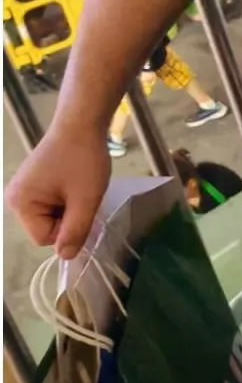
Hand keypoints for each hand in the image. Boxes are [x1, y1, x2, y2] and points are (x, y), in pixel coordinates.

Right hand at [5, 125, 110, 260]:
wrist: (82, 124)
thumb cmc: (83, 160)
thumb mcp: (85, 199)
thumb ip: (76, 231)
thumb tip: (66, 258)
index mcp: (20, 203)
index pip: (45, 239)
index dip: (68, 229)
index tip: (81, 207)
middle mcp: (15, 199)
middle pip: (47, 229)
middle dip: (69, 218)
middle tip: (82, 195)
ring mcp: (24, 191)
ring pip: (53, 218)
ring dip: (71, 209)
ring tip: (79, 187)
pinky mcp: (34, 184)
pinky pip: (53, 205)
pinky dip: (68, 200)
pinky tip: (75, 183)